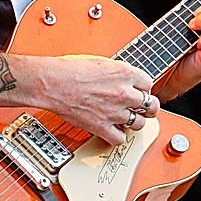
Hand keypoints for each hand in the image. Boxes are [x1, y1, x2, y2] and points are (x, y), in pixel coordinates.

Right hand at [16, 53, 161, 146]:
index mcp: (124, 73)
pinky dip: (118, 136)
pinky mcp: (101, 126)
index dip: (143, 88)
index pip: (148, 84)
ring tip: (127, 120)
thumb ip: (116, 72)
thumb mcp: (99, 61)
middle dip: (147, 107)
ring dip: (135, 122)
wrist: (51, 83)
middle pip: (150, 105)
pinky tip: (114, 130)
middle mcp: (123, 93)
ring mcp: (114, 112)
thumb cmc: (68, 70)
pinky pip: (120, 138)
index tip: (139, 91)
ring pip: (139, 124)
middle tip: (144, 108)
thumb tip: (121, 78)